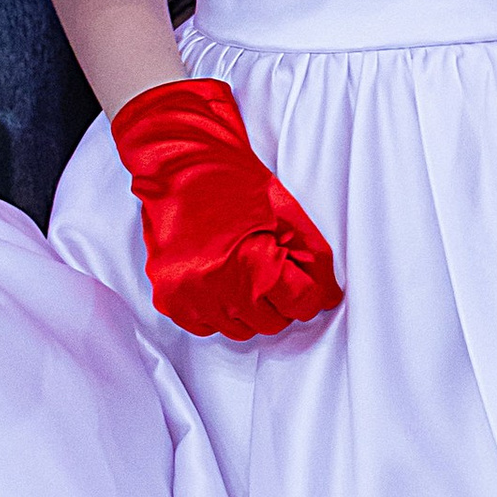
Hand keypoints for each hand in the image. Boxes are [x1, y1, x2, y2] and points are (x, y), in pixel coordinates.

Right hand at [113, 78, 341, 340]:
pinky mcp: (169, 298)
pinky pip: (205, 326)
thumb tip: (328, 299)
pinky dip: (217, 311)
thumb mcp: (290, 218)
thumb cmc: (237, 184)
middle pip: (272, 323)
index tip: (299, 278)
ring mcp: (192, 297)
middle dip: (279, 300)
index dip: (305, 289)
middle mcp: (221, 290)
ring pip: (239, 329)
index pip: (302, 306)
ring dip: (248, 308)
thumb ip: (316, 262)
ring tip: (244, 273)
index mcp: (256, 268)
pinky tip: (220, 282)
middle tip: (272, 270)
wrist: (183, 167)